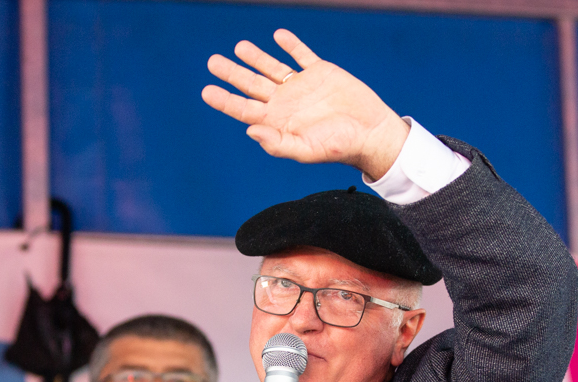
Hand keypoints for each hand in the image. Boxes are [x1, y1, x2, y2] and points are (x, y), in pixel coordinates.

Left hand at [202, 29, 411, 180]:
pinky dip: (290, 45)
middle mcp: (285, 103)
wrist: (371, 133)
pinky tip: (278, 35)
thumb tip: (249, 130)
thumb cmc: (338, 147)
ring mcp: (302, 86)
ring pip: (272, 68)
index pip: (244, 109)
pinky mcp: (321, 72)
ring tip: (239, 47)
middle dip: (232, 73)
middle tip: (212, 62)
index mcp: (278, 121)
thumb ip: (277, 143)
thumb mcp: (306, 150)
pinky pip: (302, 55)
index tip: (206, 91)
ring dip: (256, 57)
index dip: (225, 100)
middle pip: (252, 85)